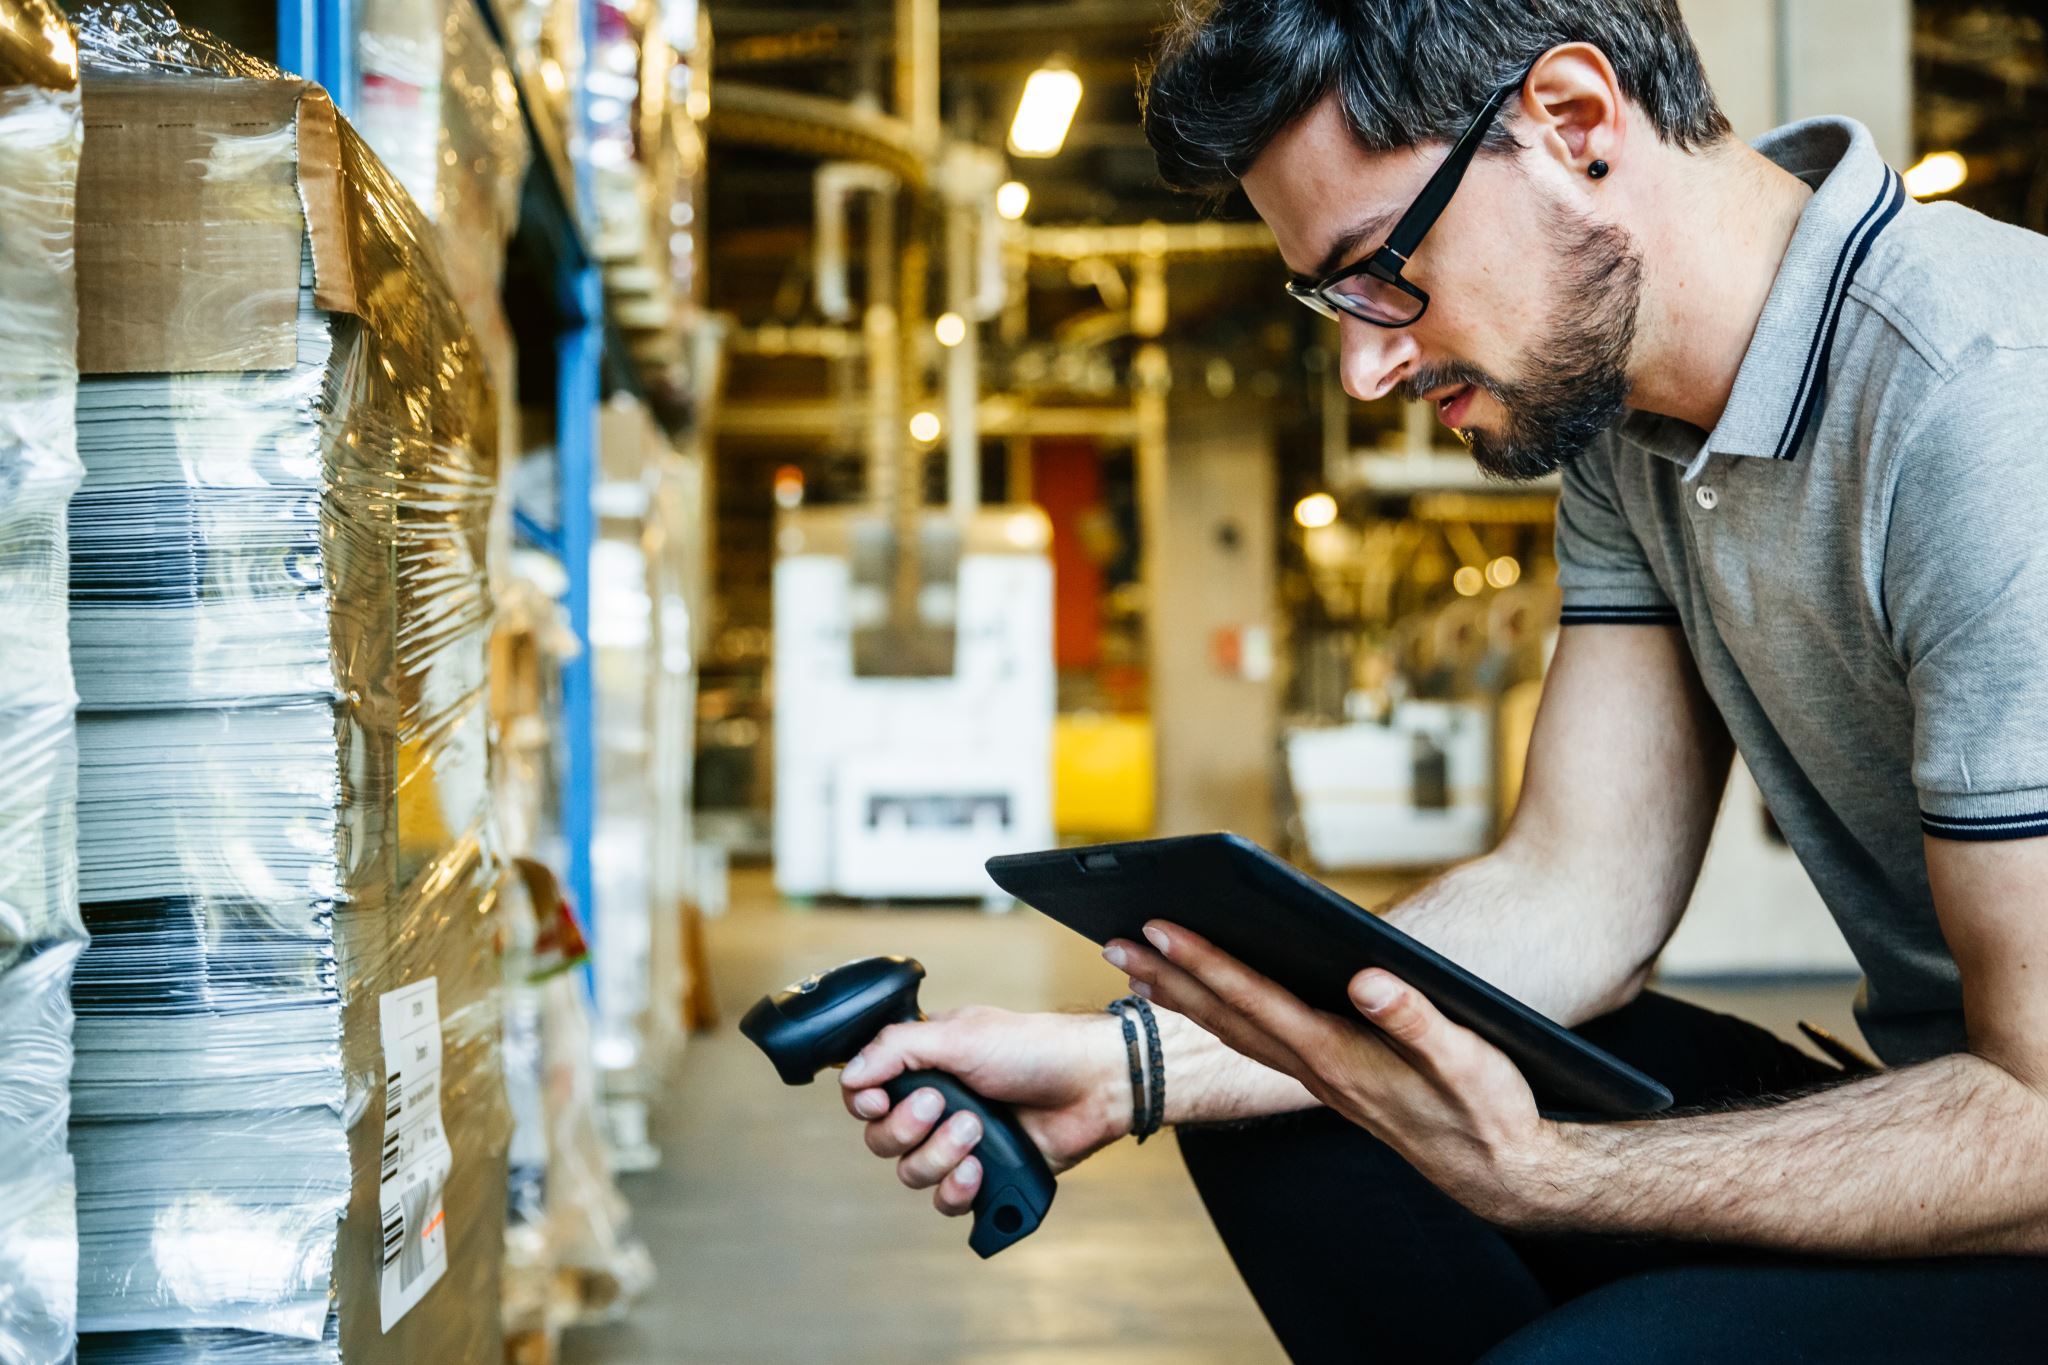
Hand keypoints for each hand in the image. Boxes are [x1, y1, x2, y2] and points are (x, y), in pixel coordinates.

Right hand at [839, 1006, 1131, 1218]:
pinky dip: (957, 1189)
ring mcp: (957, 1144)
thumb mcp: (961, 1034)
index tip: (878, 1099)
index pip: (864, 1093)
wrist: (1092, 1084)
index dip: (863, 1101)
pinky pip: (944, 1201)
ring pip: (910, 1173)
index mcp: (924, 1066)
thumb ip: (899, 1049)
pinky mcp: (982, 1177)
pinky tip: (979, 1170)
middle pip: (880, 1139)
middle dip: (906, 1127)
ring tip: (977, 1130)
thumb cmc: (1034, 1049)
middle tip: (944, 1104)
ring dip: (939, 1154)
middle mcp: (934, 1106)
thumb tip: (850, 1075)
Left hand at [1109, 922, 1562, 1223]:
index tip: (1159, 929)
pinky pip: (1256, 1044)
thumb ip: (1417, 1020)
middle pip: (1224, 1018)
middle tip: (1113, 941)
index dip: (1205, 962)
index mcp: (1339, 1056)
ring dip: (1180, 998)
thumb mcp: (1467, 1061)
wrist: (1502, 1175)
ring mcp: (1318, 1078)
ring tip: (1136, 965)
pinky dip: (1218, 1016)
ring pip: (1232, 1033)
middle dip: (1167, 979)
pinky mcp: (1329, 1080)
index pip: (1255, 1001)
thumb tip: (1366, 978)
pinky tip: (1202, 1000)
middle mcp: (1316, 1069)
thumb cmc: (1488, 1112)